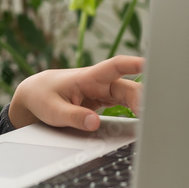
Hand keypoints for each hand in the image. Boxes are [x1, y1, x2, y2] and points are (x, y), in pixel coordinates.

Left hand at [8, 55, 143, 131]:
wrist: (35, 95)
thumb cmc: (43, 97)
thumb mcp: (53, 111)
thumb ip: (73, 116)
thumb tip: (94, 122)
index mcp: (87, 77)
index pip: (114, 66)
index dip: (132, 65)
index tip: (149, 66)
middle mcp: (99, 82)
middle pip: (128, 87)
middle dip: (143, 98)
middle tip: (152, 116)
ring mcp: (103, 91)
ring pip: (129, 96)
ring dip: (142, 106)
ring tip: (153, 121)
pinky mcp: (104, 100)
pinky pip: (124, 103)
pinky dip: (135, 110)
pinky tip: (144, 120)